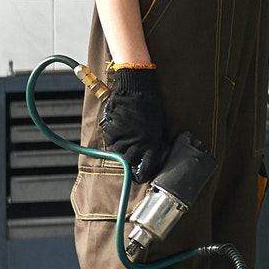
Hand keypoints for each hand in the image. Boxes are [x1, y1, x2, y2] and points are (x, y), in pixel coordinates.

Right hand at [99, 65, 167, 179]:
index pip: (148, 167)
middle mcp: (140, 143)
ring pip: (117, 149)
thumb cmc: (150, 106)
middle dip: (127, 154)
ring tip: (125, 129)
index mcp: (154, 143)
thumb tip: (150, 156)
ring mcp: (127, 137)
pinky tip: (118, 123)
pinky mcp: (115, 130)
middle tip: (129, 142)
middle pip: (128, 160)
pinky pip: (109, 139)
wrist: (138, 89)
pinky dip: (111, 133)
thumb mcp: (159, 126)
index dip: (142, 175)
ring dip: (119, 142)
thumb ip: (154, 142)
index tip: (137, 178)